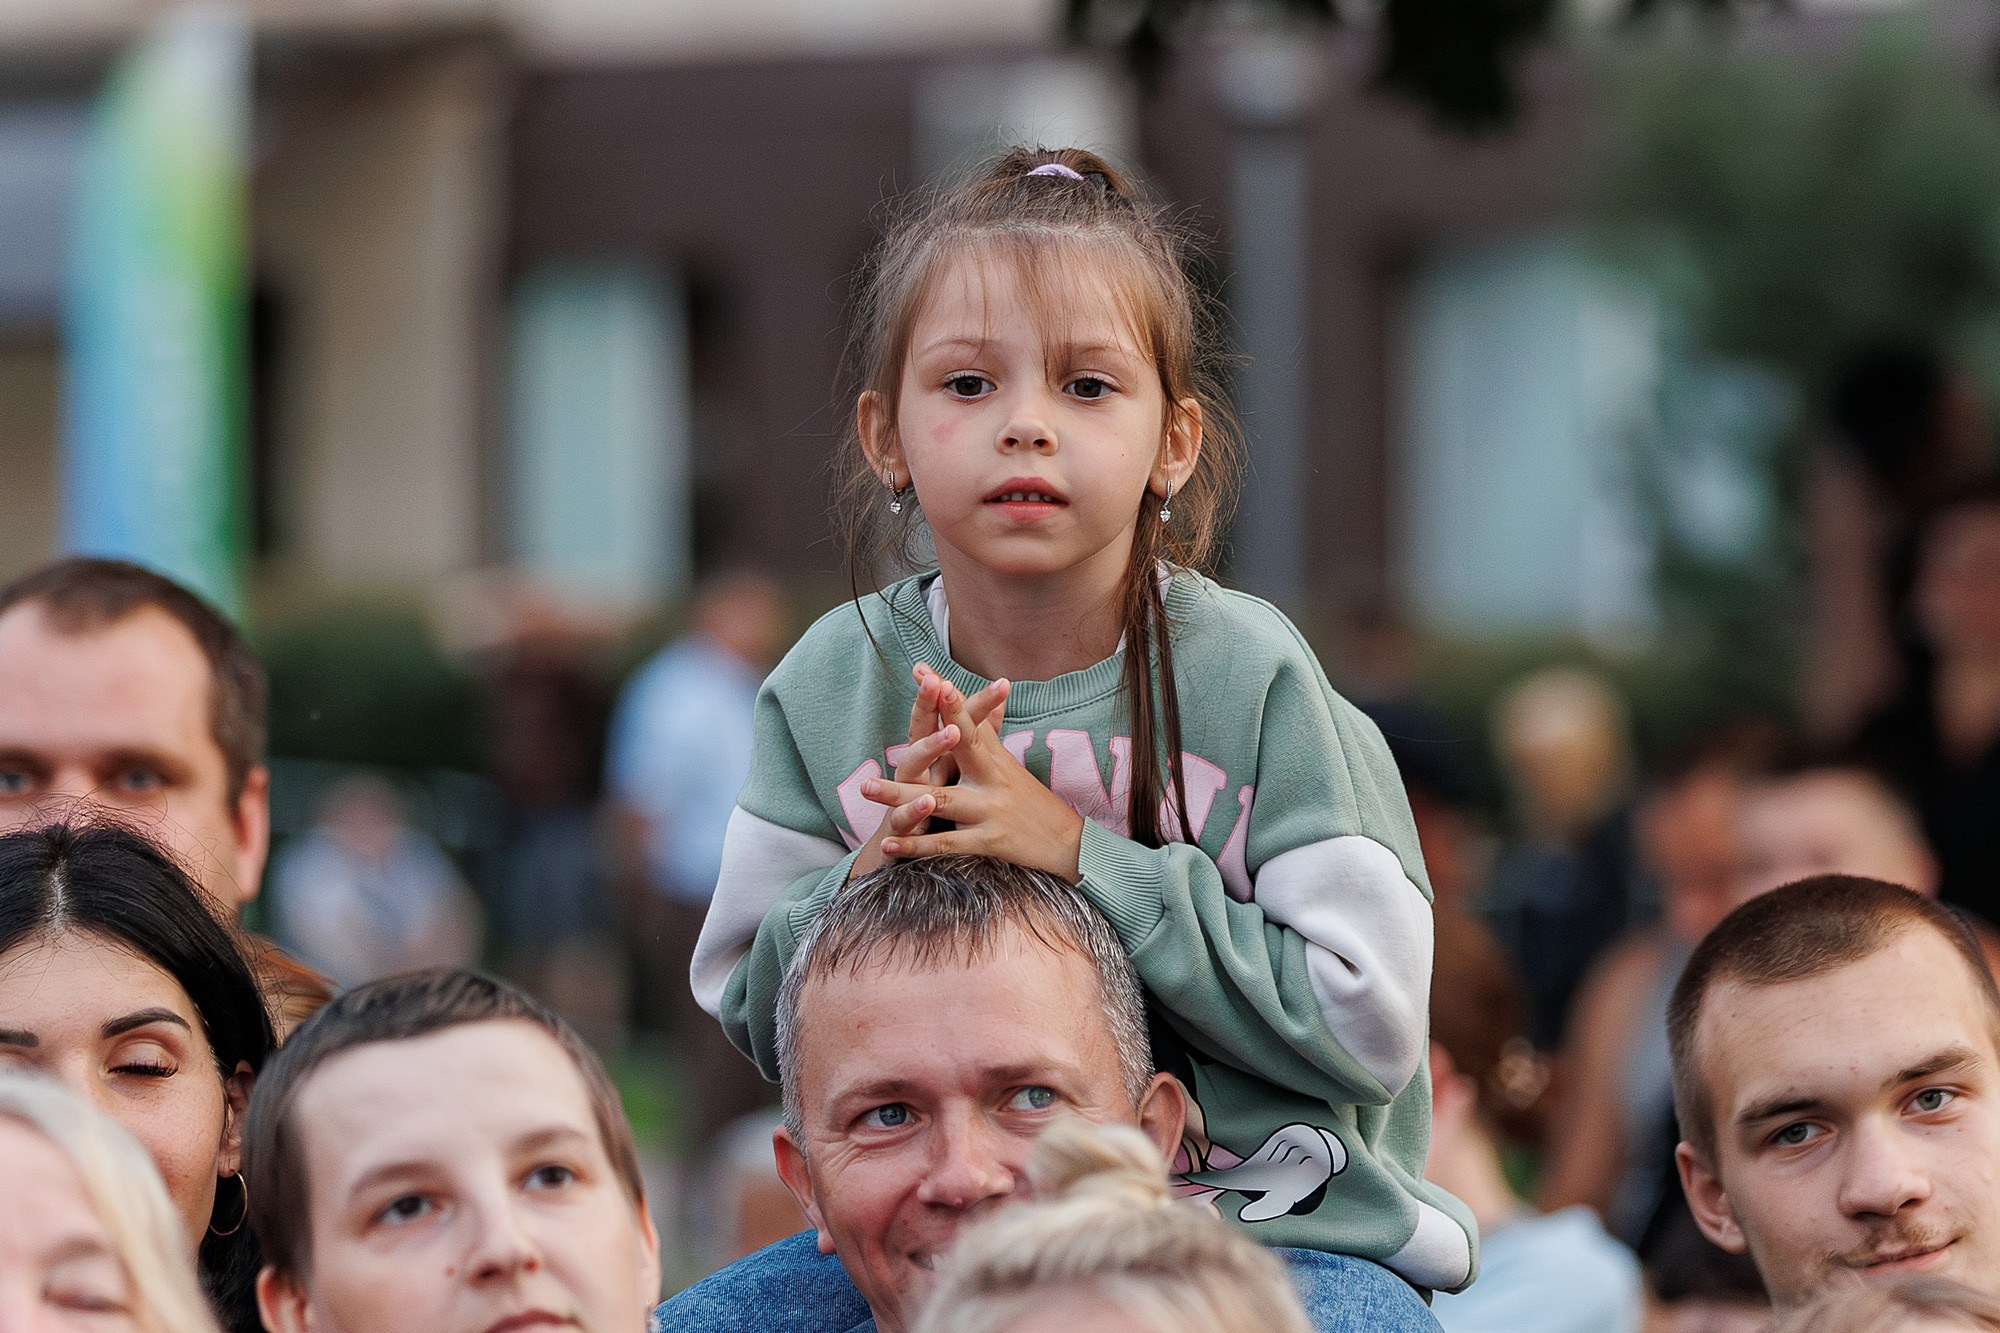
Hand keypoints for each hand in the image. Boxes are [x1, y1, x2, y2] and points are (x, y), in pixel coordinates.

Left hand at [859, 678, 1083, 881]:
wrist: (1067, 843)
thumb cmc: (1028, 798)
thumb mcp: (1007, 762)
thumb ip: (984, 728)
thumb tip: (981, 687)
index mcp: (994, 758)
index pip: (969, 721)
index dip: (950, 699)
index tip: (927, 674)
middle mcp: (992, 779)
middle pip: (958, 750)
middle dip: (928, 735)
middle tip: (893, 720)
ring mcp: (989, 810)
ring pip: (940, 800)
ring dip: (900, 796)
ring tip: (866, 788)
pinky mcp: (988, 842)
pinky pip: (945, 844)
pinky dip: (915, 845)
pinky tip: (888, 844)